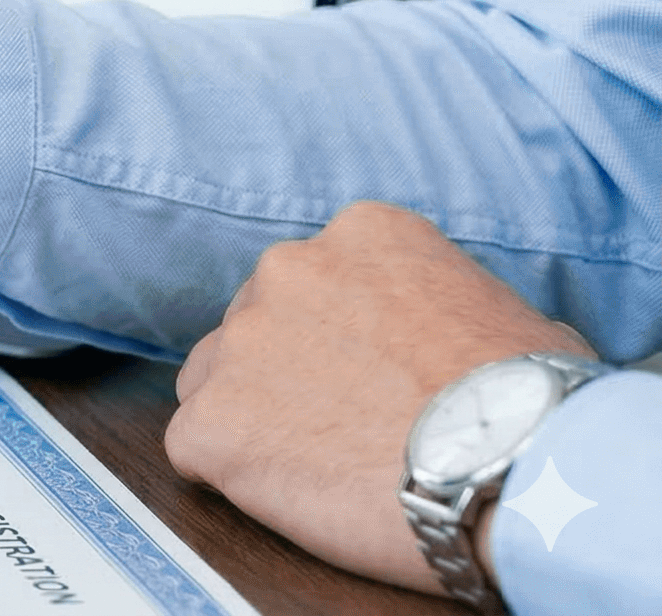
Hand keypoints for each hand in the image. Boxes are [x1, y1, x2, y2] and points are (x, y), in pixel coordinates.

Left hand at [169, 202, 593, 592]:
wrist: (511, 466)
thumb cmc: (532, 401)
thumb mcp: (503, 309)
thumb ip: (439, 303)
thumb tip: (444, 334)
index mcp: (362, 234)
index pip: (318, 281)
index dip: (338, 338)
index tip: (367, 376)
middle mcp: (286, 270)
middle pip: (258, 325)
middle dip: (287, 374)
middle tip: (343, 427)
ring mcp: (239, 344)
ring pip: (214, 382)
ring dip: (251, 419)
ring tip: (323, 464)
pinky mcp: (209, 421)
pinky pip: (195, 447)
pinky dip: (231, 473)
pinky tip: (294, 491)